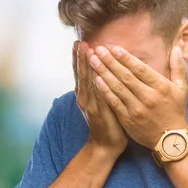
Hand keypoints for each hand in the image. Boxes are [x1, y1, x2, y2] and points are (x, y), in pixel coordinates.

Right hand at [73, 41, 127, 157]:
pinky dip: (97, 85)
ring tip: (86, 52)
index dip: (79, 58)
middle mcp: (85, 98)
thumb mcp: (103, 101)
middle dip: (81, 58)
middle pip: (82, 75)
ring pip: (88, 83)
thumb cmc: (108, 122)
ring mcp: (91, 106)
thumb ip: (102, 87)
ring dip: (87, 67)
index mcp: (86, 94)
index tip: (79, 42)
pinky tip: (96, 75)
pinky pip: (98, 96)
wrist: (105, 146)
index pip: (82, 73)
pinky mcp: (99, 114)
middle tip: (80, 42)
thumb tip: (105, 70)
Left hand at [89, 44, 187, 149]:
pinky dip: (105, 91)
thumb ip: (178, 67)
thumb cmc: (176, 111)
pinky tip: (96, 80)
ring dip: (104, 73)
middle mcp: (148, 97)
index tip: (114, 48)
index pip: (141, 69)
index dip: (126, 58)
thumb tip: (176, 48)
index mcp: (161, 87)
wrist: (170, 139)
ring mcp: (137, 109)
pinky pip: (114, 102)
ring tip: (93, 60)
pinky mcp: (128, 119)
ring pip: (118, 88)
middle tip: (99, 49)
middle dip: (111, 62)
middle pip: (126, 76)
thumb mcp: (181, 88)